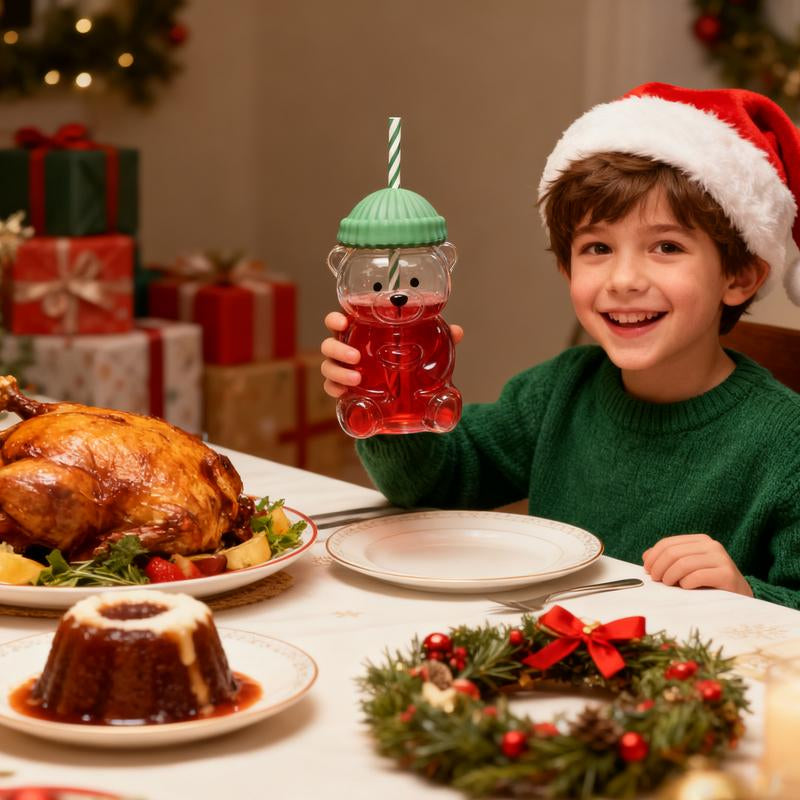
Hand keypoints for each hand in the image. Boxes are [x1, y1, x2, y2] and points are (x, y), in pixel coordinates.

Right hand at [319, 311, 463, 398]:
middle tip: (356, 357)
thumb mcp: (424, 352)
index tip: (343, 320)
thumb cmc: (406, 365)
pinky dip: (335, 389)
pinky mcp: (345, 392)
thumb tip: (457, 331)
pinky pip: (331, 389)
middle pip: (328, 343)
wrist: (403, 401)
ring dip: (338, 371)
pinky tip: (345, 393)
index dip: (336, 318)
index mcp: (362, 334)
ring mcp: (344, 371)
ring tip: (357, 378)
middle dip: (337, 348)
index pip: (340, 320)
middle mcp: (349, 349)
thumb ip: (439, 340)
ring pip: (327, 366)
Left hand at [642, 533, 752, 595]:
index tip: (647, 569)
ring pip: (683, 563)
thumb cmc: (710, 582)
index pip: (668, 543)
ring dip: (670, 576)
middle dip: (659, 567)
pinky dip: (686, 583)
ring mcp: (721, 558)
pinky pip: (697, 576)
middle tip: (656, 579)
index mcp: (700, 540)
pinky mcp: (727, 574)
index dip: (653, 556)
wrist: (740, 596)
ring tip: (669, 584)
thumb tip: (647, 557)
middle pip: (673, 552)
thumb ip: (669, 559)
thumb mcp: (688, 567)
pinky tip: (685, 587)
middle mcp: (712, 545)